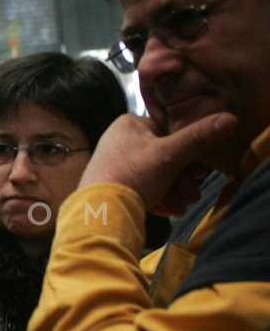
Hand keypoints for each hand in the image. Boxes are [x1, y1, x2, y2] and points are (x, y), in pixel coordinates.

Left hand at [78, 112, 236, 215]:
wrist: (100, 211)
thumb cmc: (133, 175)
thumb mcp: (170, 155)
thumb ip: (199, 138)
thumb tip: (229, 118)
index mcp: (129, 124)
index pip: (169, 134)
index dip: (189, 155)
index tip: (200, 173)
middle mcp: (119, 140)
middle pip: (163, 158)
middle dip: (181, 180)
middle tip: (192, 196)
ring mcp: (114, 163)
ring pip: (154, 175)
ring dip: (172, 192)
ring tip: (181, 207)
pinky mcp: (111, 184)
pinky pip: (141, 187)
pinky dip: (157, 198)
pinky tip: (167, 211)